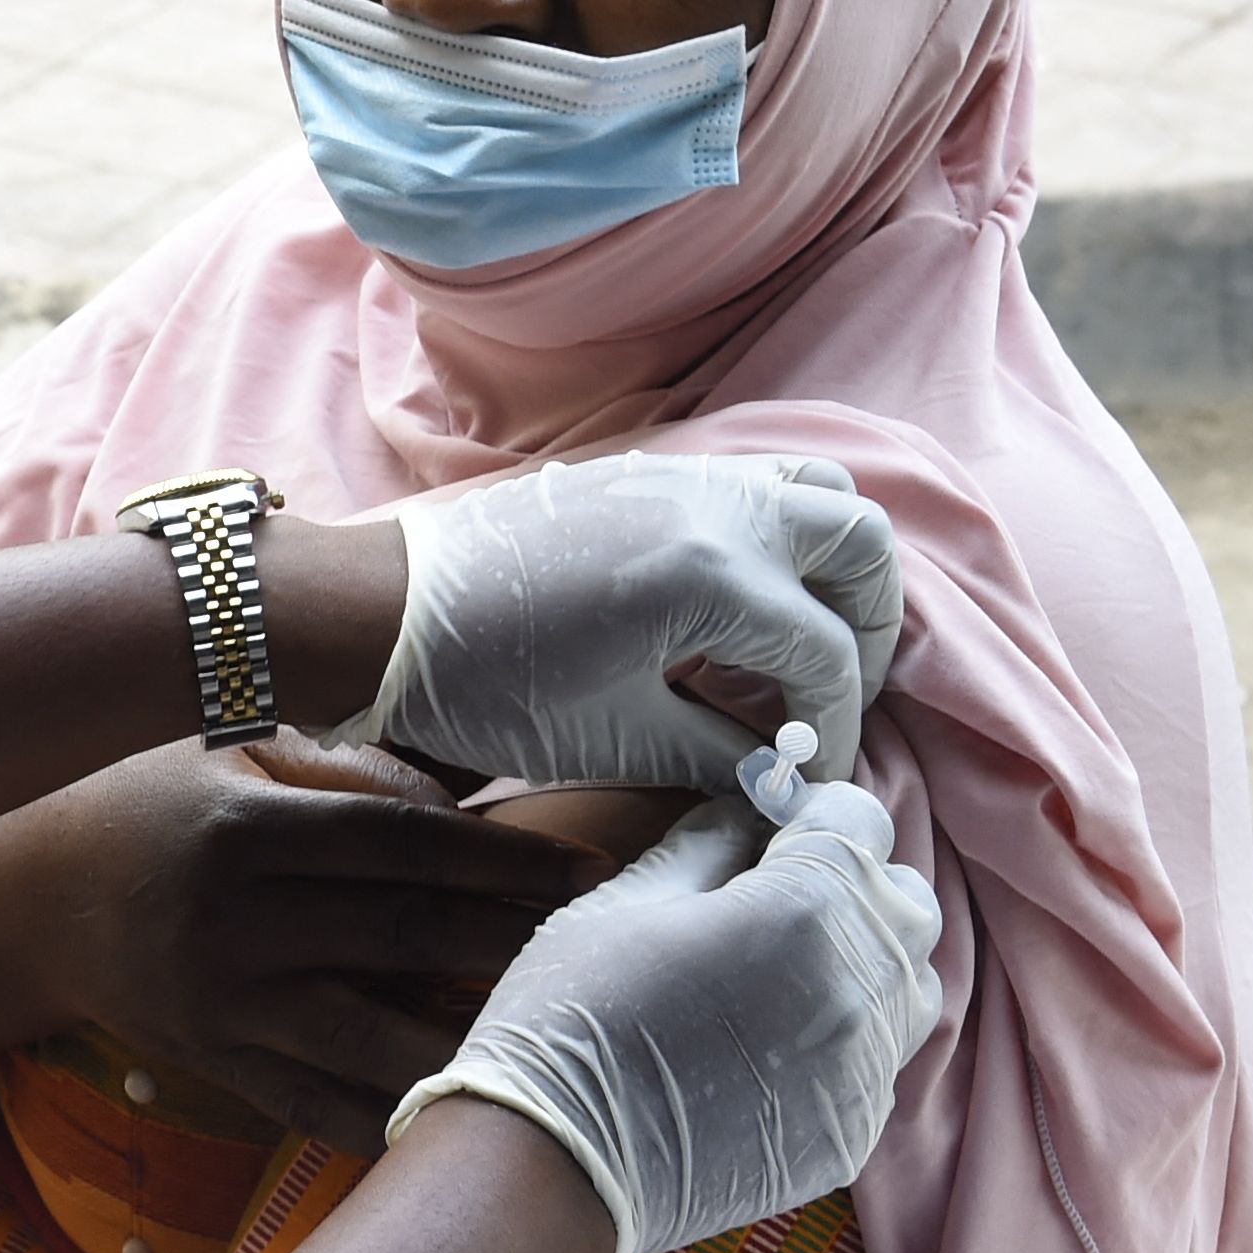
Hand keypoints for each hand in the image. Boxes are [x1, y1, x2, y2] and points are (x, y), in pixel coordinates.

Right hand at [19, 735, 601, 1156]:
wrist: (28, 899)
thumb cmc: (145, 800)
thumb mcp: (224, 750)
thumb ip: (342, 771)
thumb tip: (464, 811)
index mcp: (242, 826)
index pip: (399, 843)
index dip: (500, 858)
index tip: (586, 871)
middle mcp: (231, 921)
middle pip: (400, 935)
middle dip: (510, 941)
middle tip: (604, 948)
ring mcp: (220, 1004)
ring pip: (369, 1034)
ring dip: (467, 1038)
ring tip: (555, 1038)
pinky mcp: (213, 1063)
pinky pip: (316, 1104)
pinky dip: (390, 1115)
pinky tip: (465, 1114)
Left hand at [362, 454, 903, 792]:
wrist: (384, 614)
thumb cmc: (489, 685)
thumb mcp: (620, 738)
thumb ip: (722, 757)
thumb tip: (783, 779)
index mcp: (721, 577)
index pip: (830, 656)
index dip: (835, 727)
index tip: (807, 774)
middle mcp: (721, 507)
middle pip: (860, 543)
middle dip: (867, 625)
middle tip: (831, 693)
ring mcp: (685, 476)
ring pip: (816, 489)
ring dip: (831, 562)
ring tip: (797, 640)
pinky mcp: (647, 472)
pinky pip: (753, 482)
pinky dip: (777, 535)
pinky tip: (732, 608)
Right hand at [387, 780, 941, 1252]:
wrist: (554, 1169)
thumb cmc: (572, 1017)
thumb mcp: (625, 901)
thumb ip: (707, 844)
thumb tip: (745, 815)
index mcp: (804, 908)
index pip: (860, 819)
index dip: (811, 811)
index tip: (769, 825)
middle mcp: (859, 986)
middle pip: (906, 898)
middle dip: (853, 882)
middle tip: (778, 897)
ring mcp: (864, 1069)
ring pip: (912, 983)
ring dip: (864, 962)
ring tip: (786, 974)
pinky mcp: (852, 1134)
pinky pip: (879, 1062)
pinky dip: (843, 1040)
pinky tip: (769, 1047)